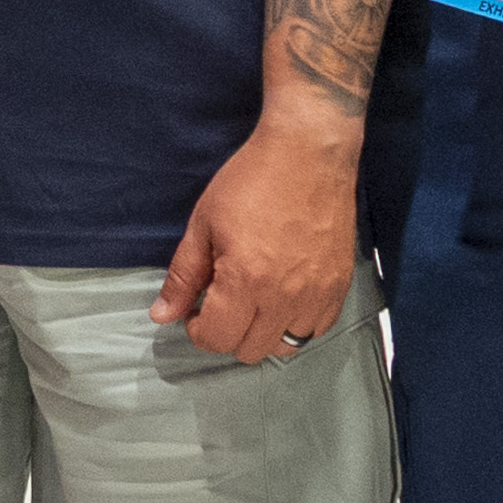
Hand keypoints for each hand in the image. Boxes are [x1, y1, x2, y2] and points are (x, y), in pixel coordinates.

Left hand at [155, 117, 360, 364]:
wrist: (308, 153)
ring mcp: (318, 294)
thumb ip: (183, 276)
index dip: (198, 330)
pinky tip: (284, 299)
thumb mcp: (203, 224)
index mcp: (246, 280)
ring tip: (255, 303)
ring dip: (264, 333)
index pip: (217, 339)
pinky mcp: (340, 285)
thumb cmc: (251, 181)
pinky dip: (297, 324)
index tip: (197, 309)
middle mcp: (285, 296)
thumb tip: (162, 316)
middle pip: (250, 350)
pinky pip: (317, 329)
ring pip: (286, 346)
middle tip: (223, 303)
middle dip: (228, 334)